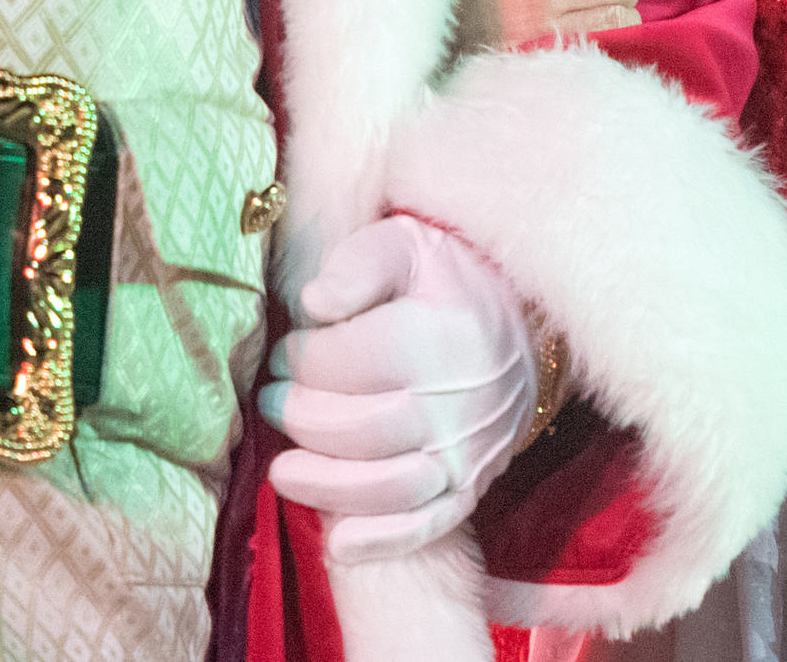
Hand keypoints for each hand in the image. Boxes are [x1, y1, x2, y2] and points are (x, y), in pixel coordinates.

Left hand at [257, 212, 543, 561]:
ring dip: (325, 486)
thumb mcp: (404, 242)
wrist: (514, 325)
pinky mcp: (471, 486)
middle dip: (301, 419)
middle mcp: (461, 401)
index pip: (351, 361)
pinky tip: (337, 543)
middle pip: (361, 429)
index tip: (283, 354)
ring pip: (388, 487)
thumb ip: (358, 263)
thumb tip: (315, 304)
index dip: (300, 360)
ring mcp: (470, 451)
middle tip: (271, 402)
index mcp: (441, 335)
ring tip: (282, 472)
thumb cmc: (443, 280)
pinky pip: (428, 525)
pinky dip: (381, 541)